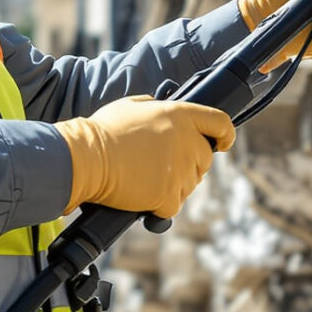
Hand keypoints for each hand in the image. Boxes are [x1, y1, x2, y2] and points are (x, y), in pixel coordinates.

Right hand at [55, 95, 234, 217]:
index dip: (225, 134)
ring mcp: (180, 169)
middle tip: (165, 167)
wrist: (86, 159)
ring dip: (173, 186)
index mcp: (181, 114)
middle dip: (190, 165)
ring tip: (146, 180)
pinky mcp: (168, 195)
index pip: (220, 123)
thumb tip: (159, 108)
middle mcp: (187, 140)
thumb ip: (154, 106)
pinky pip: (173, 206)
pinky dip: (159, 206)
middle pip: (206, 159)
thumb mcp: (131, 105)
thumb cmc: (103, 131)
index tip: (223, 143)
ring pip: (189, 186)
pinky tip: (143, 197)